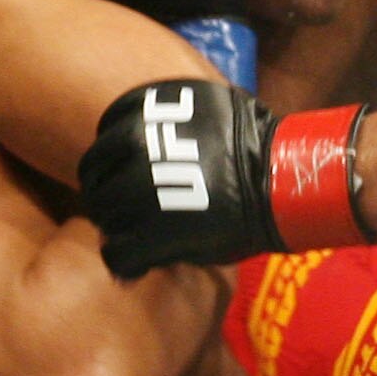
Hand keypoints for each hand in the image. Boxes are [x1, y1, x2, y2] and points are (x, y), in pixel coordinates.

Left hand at [80, 83, 374, 275]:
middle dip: (105, 192)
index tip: (123, 171)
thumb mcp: (206, 112)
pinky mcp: (151, 234)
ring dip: (112, 225)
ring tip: (132, 233)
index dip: (112, 158)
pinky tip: (133, 263)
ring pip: (101, 213)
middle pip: (94, 175)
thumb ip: (170, 123)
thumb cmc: (255, 145)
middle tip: (123, 208)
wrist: (282, 185)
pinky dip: (122, 261)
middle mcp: (135, 147)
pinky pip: (117, 252)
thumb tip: (150, 131)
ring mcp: (140, 191)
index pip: (106, 135)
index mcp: (146, 112)